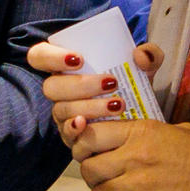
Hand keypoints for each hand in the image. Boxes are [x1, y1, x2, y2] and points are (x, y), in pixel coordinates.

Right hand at [27, 40, 165, 153]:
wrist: (142, 116)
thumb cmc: (132, 85)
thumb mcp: (145, 67)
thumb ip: (150, 54)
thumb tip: (140, 56)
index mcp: (65, 68)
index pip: (40, 57)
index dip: (51, 57)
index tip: (79, 59)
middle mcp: (59, 91)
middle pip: (51, 87)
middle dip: (79, 85)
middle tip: (111, 83)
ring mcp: (63, 115)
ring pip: (61, 110)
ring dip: (89, 107)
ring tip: (118, 105)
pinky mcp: (71, 136)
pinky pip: (66, 133)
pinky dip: (75, 129)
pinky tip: (87, 126)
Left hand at [72, 117, 189, 190]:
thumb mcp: (176, 130)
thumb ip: (145, 135)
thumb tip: (123, 141)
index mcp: (141, 131)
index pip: (90, 136)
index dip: (84, 147)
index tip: (91, 154)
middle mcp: (135, 156)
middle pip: (88, 169)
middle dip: (92, 176)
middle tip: (105, 179)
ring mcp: (140, 185)